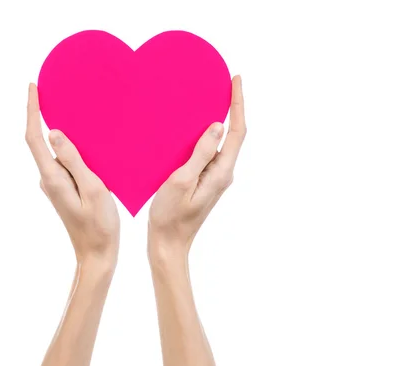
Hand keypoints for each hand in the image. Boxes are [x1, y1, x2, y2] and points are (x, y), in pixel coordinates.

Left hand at [25, 83, 119, 270]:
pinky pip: (63, 163)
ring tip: (76, 114)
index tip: (32, 87)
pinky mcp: (63, 191)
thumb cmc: (99, 226)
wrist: (97, 255)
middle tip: (54, 92)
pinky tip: (83, 144)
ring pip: (53, 153)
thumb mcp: (93, 189)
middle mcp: (48, 180)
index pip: (34, 137)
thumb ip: (73, 160)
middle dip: (42, 115)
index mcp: (53, 178)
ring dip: (59, 133)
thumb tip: (53, 133)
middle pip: (40, 141)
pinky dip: (69, 149)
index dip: (31, 110)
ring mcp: (54, 186)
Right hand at [148, 76, 245, 260]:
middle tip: (224, 84)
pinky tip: (192, 130)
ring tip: (208, 100)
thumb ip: (200, 154)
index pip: (237, 132)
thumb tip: (217, 126)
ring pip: (220, 144)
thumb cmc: (170, 216)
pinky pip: (208, 154)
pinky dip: (205, 137)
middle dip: (232, 108)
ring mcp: (214, 179)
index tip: (236, 80)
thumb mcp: (181, 181)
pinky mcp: (204, 182)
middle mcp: (223, 174)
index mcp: (221, 173)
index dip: (238, 104)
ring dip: (218, 122)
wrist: (168, 243)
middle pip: (233, 135)